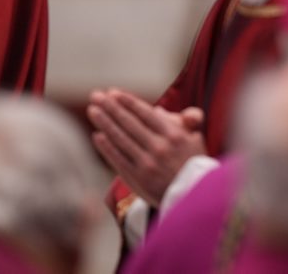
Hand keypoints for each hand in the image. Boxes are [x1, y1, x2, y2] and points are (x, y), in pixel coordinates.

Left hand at [87, 89, 205, 206]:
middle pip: (130, 123)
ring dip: (104, 123)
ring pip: (121, 138)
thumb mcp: (195, 138)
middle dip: (111, 107)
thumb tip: (158, 111)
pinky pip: (119, 159)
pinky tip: (97, 135)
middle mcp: (159, 147)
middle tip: (96, 96)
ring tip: (92, 110)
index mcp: (174, 135)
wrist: (193, 196)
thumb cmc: (194, 164)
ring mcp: (147, 163)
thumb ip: (181, 121)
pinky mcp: (139, 179)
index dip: (128, 102)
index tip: (113, 92)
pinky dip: (107, 147)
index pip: (146, 113)